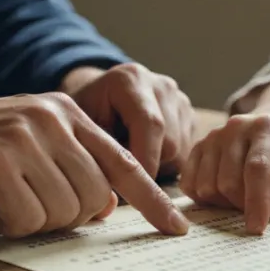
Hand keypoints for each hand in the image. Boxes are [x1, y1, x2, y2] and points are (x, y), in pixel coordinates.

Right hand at [0, 94, 188, 237]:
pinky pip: (27, 220)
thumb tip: (105, 209)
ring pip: (65, 212)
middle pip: (96, 199)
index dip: (153, 202)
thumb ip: (69, 165)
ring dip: (34, 221)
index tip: (177, 230)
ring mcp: (23, 138)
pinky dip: (8, 224)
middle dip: (67, 218)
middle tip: (26, 205)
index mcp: (66, 111)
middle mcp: (50, 118)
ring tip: (1, 198)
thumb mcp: (26, 143)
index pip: (124, 164)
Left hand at [61, 64, 193, 176]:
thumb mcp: (80, 128)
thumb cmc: (85, 115)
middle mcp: (161, 86)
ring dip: (158, 167)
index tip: (132, 187)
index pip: (150, 123)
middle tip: (122, 175)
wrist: (97, 99)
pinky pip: (186, 152)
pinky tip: (145, 154)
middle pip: (169, 142)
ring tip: (132, 158)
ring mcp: (179, 100)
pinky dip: (167, 163)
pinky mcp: (189, 116)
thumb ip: (97, 151)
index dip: (145, 160)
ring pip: (180, 152)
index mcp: (131, 80)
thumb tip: (114, 190)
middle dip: (148, 167)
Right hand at [180, 113, 269, 233]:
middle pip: (228, 183)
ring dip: (224, 203)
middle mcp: (235, 128)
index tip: (256, 229)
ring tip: (244, 196)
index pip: (257, 168)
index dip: (256, 202)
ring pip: (206, 186)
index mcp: (267, 129)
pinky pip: (189, 185)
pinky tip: (224, 194)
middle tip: (259, 206)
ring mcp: (212, 137)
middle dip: (242, 205)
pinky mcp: (198, 148)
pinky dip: (205, 199)